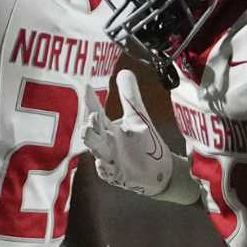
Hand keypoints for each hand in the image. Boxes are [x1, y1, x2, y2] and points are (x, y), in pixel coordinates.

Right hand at [81, 70, 178, 197]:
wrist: (160, 170)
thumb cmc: (145, 143)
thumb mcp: (138, 116)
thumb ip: (130, 96)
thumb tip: (124, 71)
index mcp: (108, 128)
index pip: (96, 111)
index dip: (91, 100)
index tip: (86, 86)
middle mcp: (105, 143)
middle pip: (92, 132)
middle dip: (90, 123)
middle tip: (91, 114)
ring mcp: (109, 160)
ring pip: (97, 150)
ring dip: (92, 141)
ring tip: (87, 131)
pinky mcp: (117, 176)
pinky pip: (107, 172)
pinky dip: (104, 167)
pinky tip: (102, 163)